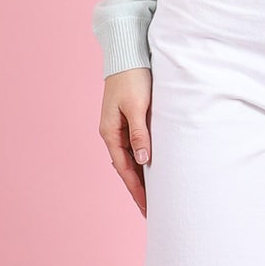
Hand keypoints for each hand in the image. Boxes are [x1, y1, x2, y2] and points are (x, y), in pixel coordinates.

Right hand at [100, 67, 152, 216]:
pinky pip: (134, 148)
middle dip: (138, 190)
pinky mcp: (127, 120)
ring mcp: (119, 128)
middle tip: (151, 211)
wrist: (127, 54)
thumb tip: (142, 161)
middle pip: (126, 169)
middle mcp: (112, 133)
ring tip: (153, 197)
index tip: (148, 209)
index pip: (126, 170)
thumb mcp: (137, 106)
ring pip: (130, 160)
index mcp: (110, 133)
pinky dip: (142, 162)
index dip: (137, 190)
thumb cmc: (133, 78)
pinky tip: (151, 171)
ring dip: (140, 178)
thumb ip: (139, 133)